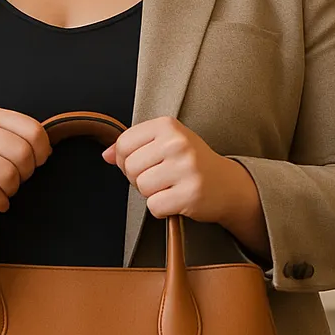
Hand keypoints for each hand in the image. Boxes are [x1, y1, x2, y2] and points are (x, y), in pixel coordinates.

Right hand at [0, 108, 50, 249]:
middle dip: (25, 174)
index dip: (41, 152)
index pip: (33, 130)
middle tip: (13, 180)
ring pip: (8, 175)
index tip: (34, 163)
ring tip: (1, 190)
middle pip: (22, 153)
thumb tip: (47, 149)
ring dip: (10, 190)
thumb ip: (17, 138)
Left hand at [100, 117, 266, 254]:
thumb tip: (106, 154)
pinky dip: (162, 209)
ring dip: (151, 194)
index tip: (144, 164)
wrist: (228, 184)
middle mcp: (178, 143)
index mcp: (168, 125)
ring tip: (170, 187)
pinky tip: (176, 199)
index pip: (123, 144)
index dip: (126, 160)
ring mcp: (186, 168)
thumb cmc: (192, 163)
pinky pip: (154, 206)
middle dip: (139, 179)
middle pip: (130, 167)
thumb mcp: (165, 144)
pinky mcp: (190, 193)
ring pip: (141, 187)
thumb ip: (134, 145)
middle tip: (161, 178)